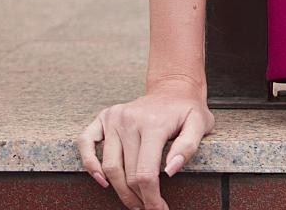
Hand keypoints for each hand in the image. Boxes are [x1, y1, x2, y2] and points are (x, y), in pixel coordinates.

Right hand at [76, 77, 215, 209]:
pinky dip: (90, 164)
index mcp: (153, 123)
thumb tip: (170, 170)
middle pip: (127, 174)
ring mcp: (114, 118)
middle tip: (149, 207)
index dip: (151, 198)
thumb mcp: (200, 124)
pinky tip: (102, 180)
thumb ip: (188, 147)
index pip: (146, 172)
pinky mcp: (104, 117)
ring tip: (134, 201)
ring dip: (119, 190)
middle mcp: (129, 120)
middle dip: (138, 197)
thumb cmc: (187, 110)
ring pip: (109, 166)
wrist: (174, 88)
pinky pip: (85, 143)